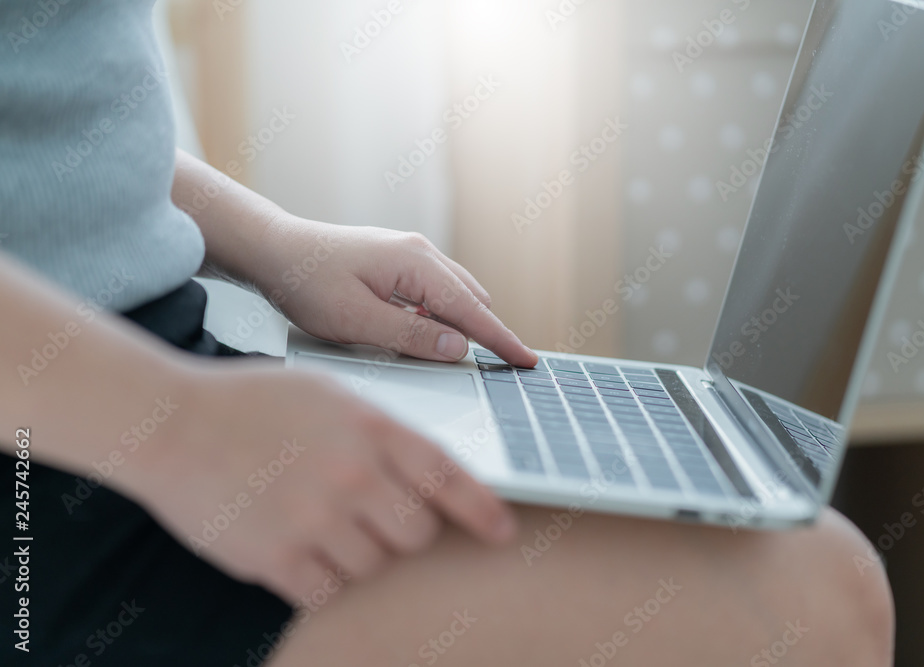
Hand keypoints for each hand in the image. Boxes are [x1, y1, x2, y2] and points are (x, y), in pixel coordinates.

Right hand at [124, 360, 517, 603]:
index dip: (483, 510)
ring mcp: (314, 518)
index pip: (449, 477)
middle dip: (403, 531)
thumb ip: (383, 432)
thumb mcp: (330, 394)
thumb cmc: (253, 403)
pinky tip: (296, 546)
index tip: (503, 531)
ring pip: (373, 565)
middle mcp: (352, 474)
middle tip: (370, 516)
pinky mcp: (276, 558)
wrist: (171, 424)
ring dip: (356, 553)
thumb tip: (429, 475)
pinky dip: (320, 577)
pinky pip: (328, 590)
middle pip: (417, 534)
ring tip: (318, 521)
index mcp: (371, 428)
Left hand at [257, 216, 537, 367]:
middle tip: (494, 370)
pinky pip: (435, 292)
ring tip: (452, 357)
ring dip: (460, 326)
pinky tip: (419, 335)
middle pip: (471, 300)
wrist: (272, 250)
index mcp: (415, 264)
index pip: (472, 310)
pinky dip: (440, 316)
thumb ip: (411, 336)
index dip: (502, 340)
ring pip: (455, 295)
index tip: (528, 362)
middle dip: (485, 334)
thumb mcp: (356, 321)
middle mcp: (420, 253)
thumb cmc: (306, 283)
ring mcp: (410, 254)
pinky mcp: (398, 262)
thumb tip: (459, 348)